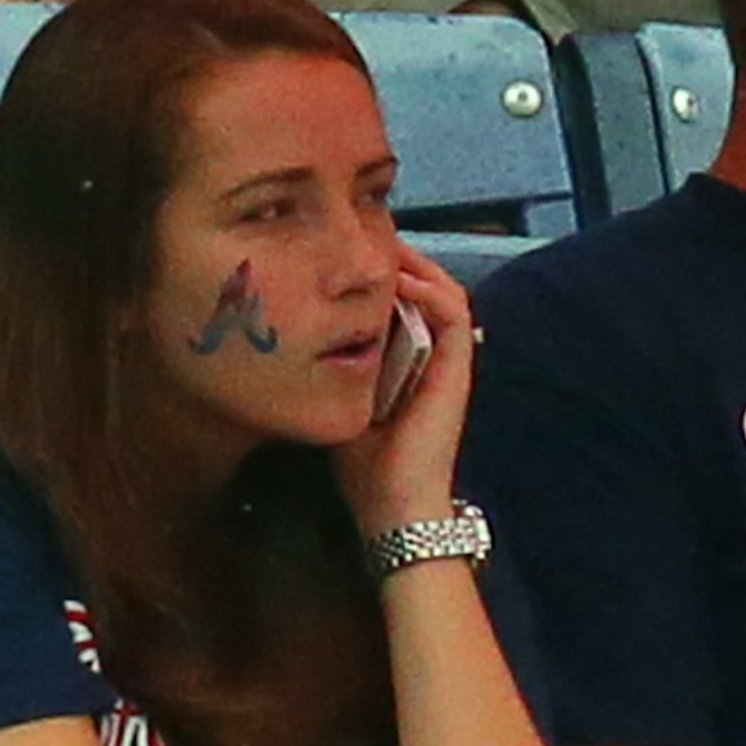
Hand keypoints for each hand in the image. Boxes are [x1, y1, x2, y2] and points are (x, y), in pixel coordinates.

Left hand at [334, 247, 477, 541]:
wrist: (395, 507)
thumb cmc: (365, 468)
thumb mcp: (339, 406)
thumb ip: (329, 376)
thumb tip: (288, 345)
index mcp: (409, 364)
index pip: (405, 303)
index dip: (383, 275)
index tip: (347, 255)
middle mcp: (434, 357)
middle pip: (427, 289)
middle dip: (398, 260)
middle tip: (365, 238)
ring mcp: (450, 362)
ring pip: (446, 291)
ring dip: (417, 266)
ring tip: (385, 248)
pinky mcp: (458, 369)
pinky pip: (454, 312)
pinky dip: (430, 290)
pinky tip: (399, 281)